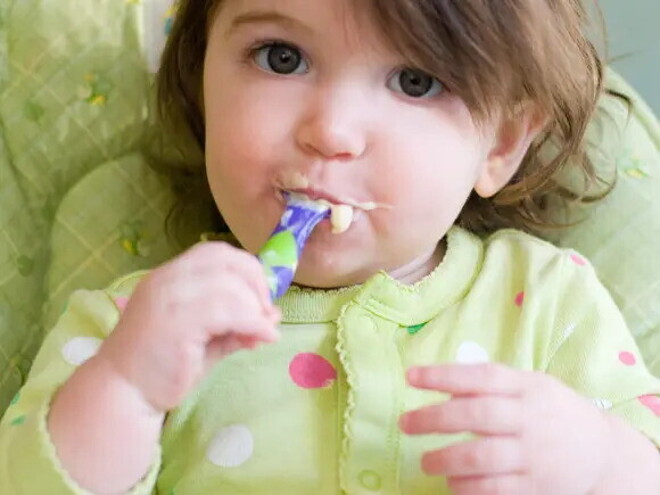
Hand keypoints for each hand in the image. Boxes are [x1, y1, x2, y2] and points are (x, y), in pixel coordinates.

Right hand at [97, 241, 280, 411]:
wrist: (124, 394)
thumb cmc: (164, 367)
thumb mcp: (208, 339)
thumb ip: (237, 324)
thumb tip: (274, 316)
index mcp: (171, 276)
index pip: (217, 253)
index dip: (248, 270)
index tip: (262, 300)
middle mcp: (168, 279)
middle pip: (227, 261)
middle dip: (257, 285)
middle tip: (266, 315)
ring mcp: (169, 298)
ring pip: (230, 287)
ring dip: (256, 309)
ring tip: (263, 333)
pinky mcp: (176, 323)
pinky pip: (227, 312)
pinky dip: (253, 323)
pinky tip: (262, 339)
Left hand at [399, 363, 612, 494]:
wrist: (602, 453)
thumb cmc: (551, 412)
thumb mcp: (529, 387)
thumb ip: (491, 386)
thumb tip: (444, 391)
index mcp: (526, 387)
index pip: (481, 376)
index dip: (443, 375)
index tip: (410, 376)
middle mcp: (530, 417)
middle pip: (478, 414)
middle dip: (435, 418)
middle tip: (405, 424)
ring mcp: (535, 454)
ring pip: (484, 456)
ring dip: (447, 459)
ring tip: (425, 462)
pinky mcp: (538, 486)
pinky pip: (497, 489)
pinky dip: (469, 487)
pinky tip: (451, 482)